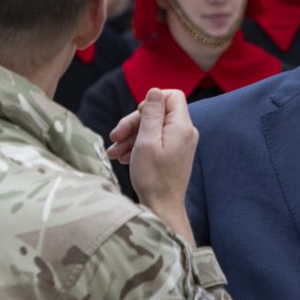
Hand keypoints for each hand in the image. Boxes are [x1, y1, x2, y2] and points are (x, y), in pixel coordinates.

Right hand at [120, 89, 197, 244]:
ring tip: (114, 153)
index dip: (152, 101)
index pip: (172, 96)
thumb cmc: (153, 177)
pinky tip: (123, 158)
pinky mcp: (173, 154)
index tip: (137, 116)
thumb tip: (155, 90)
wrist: (161, 208)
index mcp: (182, 126)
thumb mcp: (146, 141)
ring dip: (131, 137)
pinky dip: (138, 146)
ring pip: (152, 128)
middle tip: (115, 137)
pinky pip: (155, 141)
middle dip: (133, 123)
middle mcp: (185, 132)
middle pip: (158, 113)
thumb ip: (151, 113)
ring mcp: (180, 144)